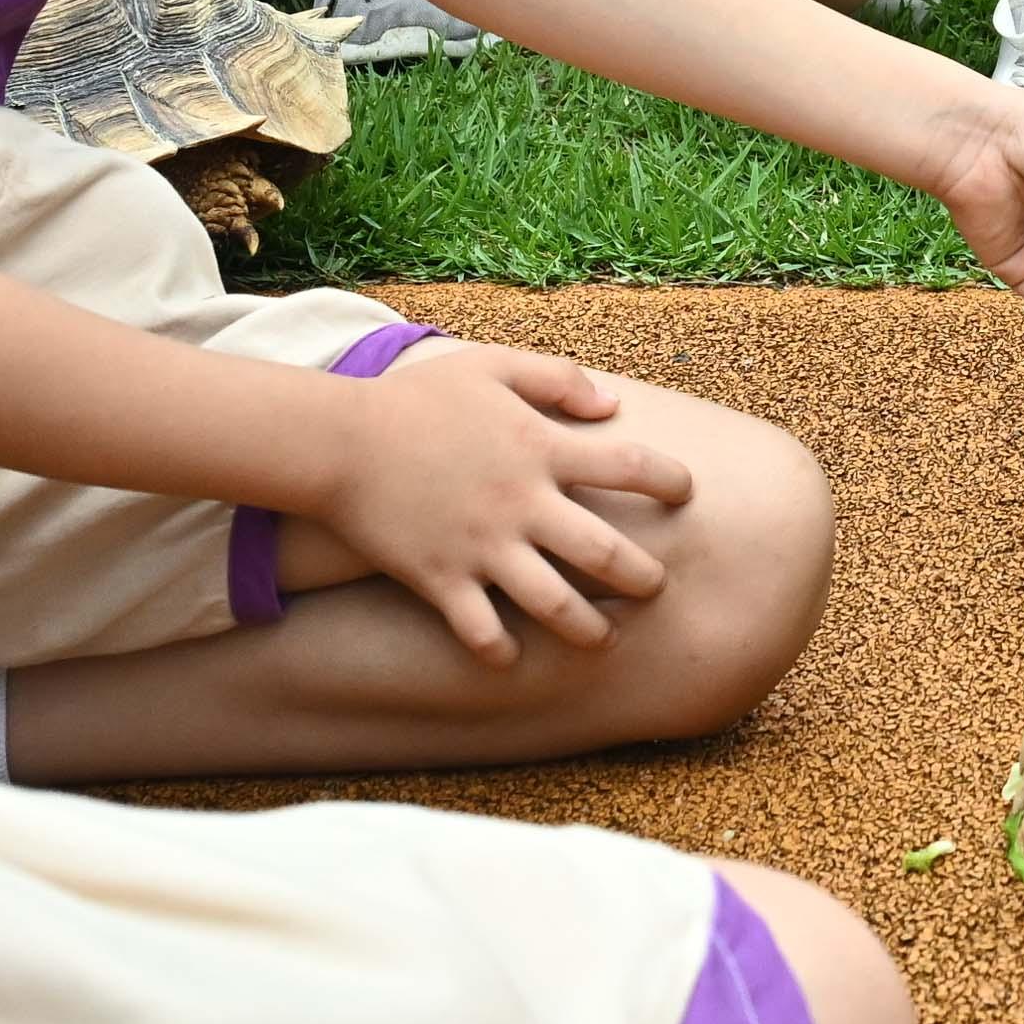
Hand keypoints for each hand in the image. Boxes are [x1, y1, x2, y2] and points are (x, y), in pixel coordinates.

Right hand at [294, 342, 690, 667]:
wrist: (337, 442)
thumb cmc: (416, 400)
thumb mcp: (490, 367)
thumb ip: (557, 379)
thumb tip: (613, 403)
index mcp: (541, 449)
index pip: (632, 467)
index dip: (670, 481)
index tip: (685, 494)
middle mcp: (521, 504)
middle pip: (606, 553)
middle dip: (643, 577)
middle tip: (657, 587)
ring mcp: (482, 547)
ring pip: (555, 605)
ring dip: (588, 631)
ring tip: (605, 639)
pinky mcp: (440, 579)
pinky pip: (481, 632)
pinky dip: (501, 652)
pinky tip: (512, 657)